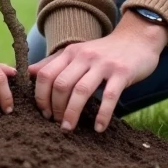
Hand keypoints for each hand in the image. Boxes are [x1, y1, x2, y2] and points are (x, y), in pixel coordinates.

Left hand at [29, 13, 167, 132]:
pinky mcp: (122, 72)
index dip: (41, 96)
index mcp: (71, 52)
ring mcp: (104, 64)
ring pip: (81, 91)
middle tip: (56, 123)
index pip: (46, 75)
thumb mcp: (78, 52)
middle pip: (61, 84)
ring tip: (68, 128)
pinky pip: (110, 96)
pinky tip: (98, 128)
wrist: (137, 38)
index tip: (44, 112)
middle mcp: (84, 56)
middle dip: (55, 107)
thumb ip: (55, 63)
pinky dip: (102, 114)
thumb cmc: (104, 52)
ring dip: (72, 113)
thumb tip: (30, 73)